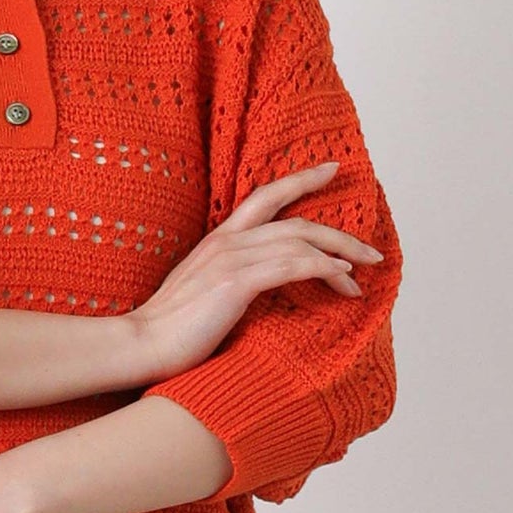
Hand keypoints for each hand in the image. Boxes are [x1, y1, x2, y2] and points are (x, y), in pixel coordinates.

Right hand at [131, 160, 384, 380]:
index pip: (265, 197)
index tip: (330, 170)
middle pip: (296, 220)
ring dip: (341, 255)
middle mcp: (227, 240)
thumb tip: (256, 287)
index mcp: (218, 239)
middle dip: (340, 232)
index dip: (300, 180)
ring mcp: (231, 258)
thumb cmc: (170, 327)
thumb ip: (228, 279)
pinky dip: (324, 268)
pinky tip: (343, 280)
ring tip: (364, 272)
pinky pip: (294, 265)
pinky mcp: (236, 280)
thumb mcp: (202, 291)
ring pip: (301, 241)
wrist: (142, 342)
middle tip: (371, 249)